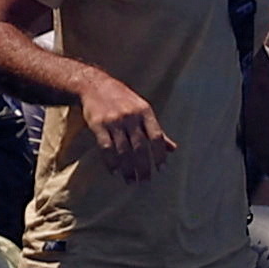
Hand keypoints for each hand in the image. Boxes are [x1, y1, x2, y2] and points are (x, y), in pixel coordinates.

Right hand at [72, 71, 171, 187]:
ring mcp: (114, 121)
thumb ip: (157, 130)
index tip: (161, 169)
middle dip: (143, 167)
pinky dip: (111, 162)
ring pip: (123, 150)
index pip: (156, 137)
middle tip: (145, 182)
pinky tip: (115, 171)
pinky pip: (106, 147)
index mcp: (145, 112)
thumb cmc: (123, 100)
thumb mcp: (143, 110)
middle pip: (140, 147)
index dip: (160, 154)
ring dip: (128, 169)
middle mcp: (130, 116)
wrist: (94, 85)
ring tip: (130, 181)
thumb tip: (173, 149)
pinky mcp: (98, 125)